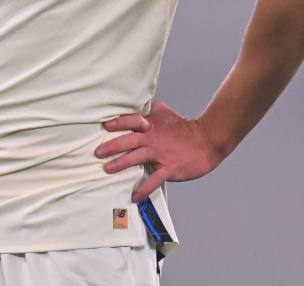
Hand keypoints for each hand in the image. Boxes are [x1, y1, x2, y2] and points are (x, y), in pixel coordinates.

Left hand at [95, 101, 226, 201]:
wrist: (206, 141)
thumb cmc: (184, 127)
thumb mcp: (165, 113)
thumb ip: (149, 111)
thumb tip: (136, 107)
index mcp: (151, 124)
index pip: (131, 120)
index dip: (118, 123)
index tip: (104, 126)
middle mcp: (153, 138)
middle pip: (129, 140)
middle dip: (112, 146)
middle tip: (97, 152)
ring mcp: (160, 154)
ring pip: (137, 158)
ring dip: (121, 164)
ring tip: (107, 169)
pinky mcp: (169, 168)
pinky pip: (153, 180)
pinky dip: (143, 189)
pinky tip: (134, 196)